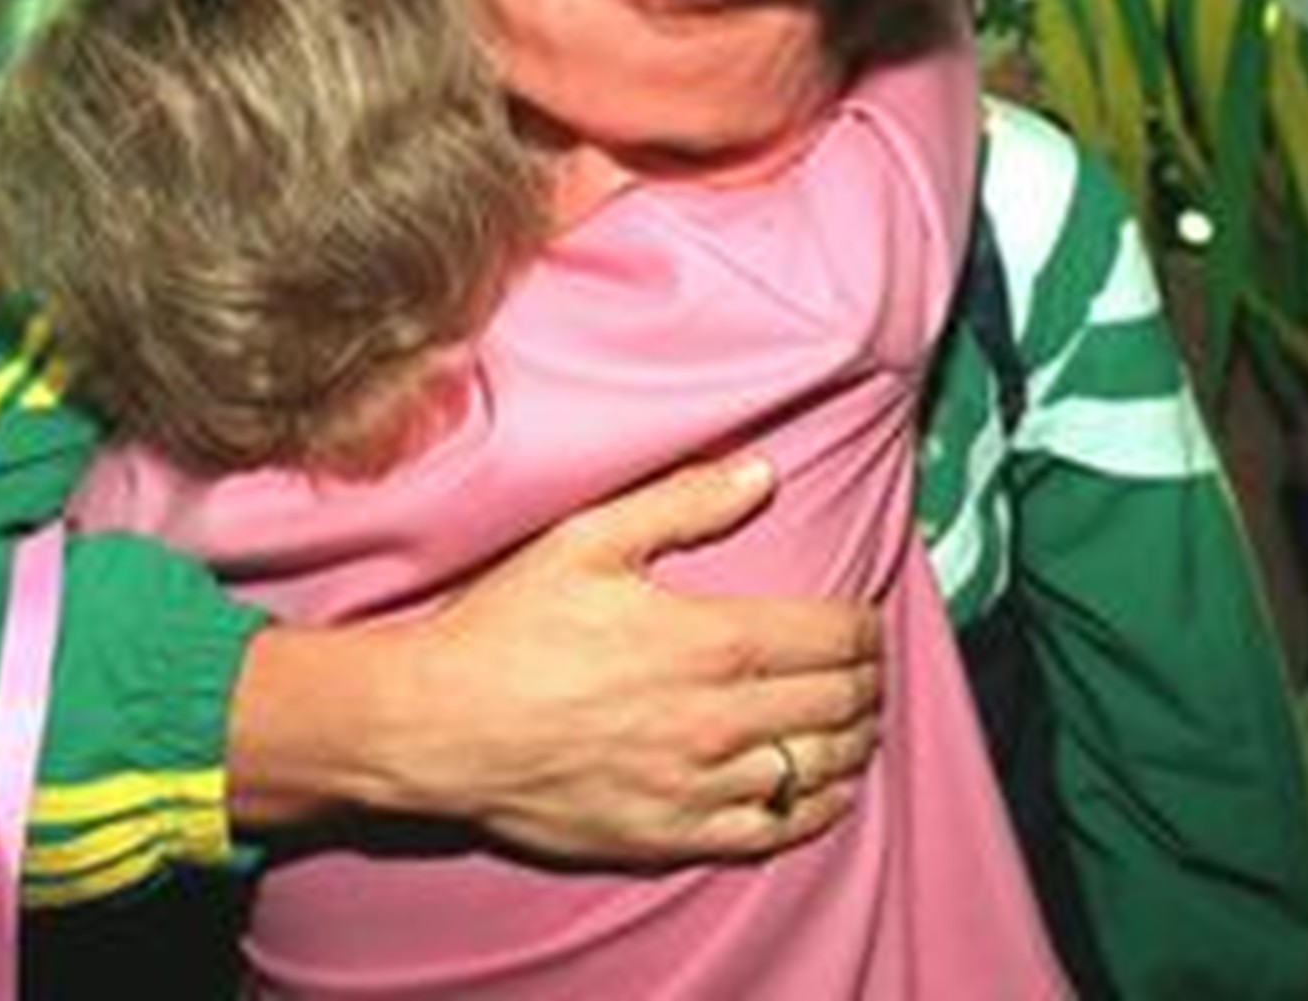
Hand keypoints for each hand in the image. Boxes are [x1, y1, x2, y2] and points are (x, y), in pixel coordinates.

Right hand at [226, 456, 881, 862]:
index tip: (864, 620)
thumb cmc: (507, 629)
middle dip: (868, 680)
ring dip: (852, 741)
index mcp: (711, 642)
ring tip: (853, 720)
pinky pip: (775, 831)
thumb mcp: (589, 540)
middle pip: (840, 703)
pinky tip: (822, 791)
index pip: (833, 637)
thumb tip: (761, 473)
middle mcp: (720, 720)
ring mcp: (700, 785)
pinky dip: (815, 809)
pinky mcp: (674, 834)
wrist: (439, 726)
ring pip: (820, 769)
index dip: (865, 627)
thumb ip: (685, 502)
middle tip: (866, 667)